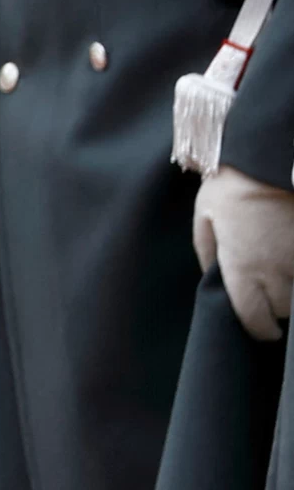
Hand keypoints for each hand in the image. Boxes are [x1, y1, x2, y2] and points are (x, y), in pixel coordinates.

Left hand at [195, 166, 293, 341]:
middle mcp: (275, 271)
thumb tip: (213, 275)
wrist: (272, 159)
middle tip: (271, 301)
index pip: (254, 318)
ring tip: (283, 279)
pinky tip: (293, 258)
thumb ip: (208, 253)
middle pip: (283, 311)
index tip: (260, 330)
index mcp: (241, 268)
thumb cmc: (231, 187)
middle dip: (276, 310)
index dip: (258, 329)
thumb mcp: (205, 218)